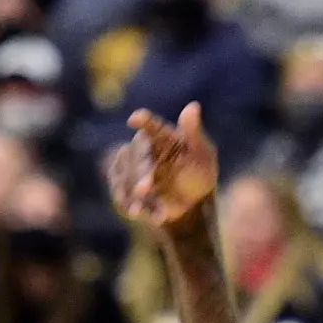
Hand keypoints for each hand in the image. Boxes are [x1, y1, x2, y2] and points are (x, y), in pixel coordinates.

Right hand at [108, 103, 218, 227]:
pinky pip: (121, 195)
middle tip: (145, 189)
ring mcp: (130, 168)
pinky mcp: (122, 186)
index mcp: (161, 136)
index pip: (152, 126)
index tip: (136, 118)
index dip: (145, 122)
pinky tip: (144, 216)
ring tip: (144, 212)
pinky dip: (131, 207)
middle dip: (141, 174)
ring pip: (125, 178)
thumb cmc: (199, 173)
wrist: (191, 203)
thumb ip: (194, 133)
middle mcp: (142, 149)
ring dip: (134, 195)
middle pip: (136, 157)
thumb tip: (193, 106)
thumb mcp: (202, 154)